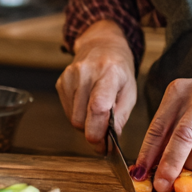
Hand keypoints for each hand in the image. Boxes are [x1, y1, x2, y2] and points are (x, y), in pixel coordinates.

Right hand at [56, 21, 136, 150]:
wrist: (102, 45)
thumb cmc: (119, 71)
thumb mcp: (130, 91)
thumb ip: (121, 117)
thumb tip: (110, 141)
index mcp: (109, 72)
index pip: (98, 107)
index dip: (98, 131)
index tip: (102, 146)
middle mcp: (86, 72)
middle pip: (81, 118)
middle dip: (93, 131)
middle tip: (104, 132)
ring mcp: (70, 76)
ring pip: (73, 118)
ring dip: (86, 123)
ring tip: (97, 111)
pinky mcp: (61, 81)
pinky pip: (67, 111)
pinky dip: (78, 113)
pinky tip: (87, 102)